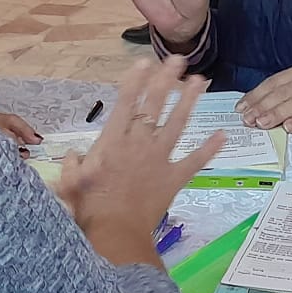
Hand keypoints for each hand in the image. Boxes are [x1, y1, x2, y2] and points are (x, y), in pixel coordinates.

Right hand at [58, 57, 223, 266]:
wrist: (115, 234)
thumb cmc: (89, 208)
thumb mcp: (69, 184)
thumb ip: (73, 165)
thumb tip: (75, 154)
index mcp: (112, 141)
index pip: (125, 103)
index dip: (136, 80)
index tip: (144, 62)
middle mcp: (138, 143)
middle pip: (154, 105)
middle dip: (166, 79)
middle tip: (178, 58)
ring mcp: (159, 159)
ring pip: (177, 124)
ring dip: (189, 101)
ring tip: (200, 81)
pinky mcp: (174, 178)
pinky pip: (194, 161)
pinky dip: (209, 149)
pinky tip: (223, 135)